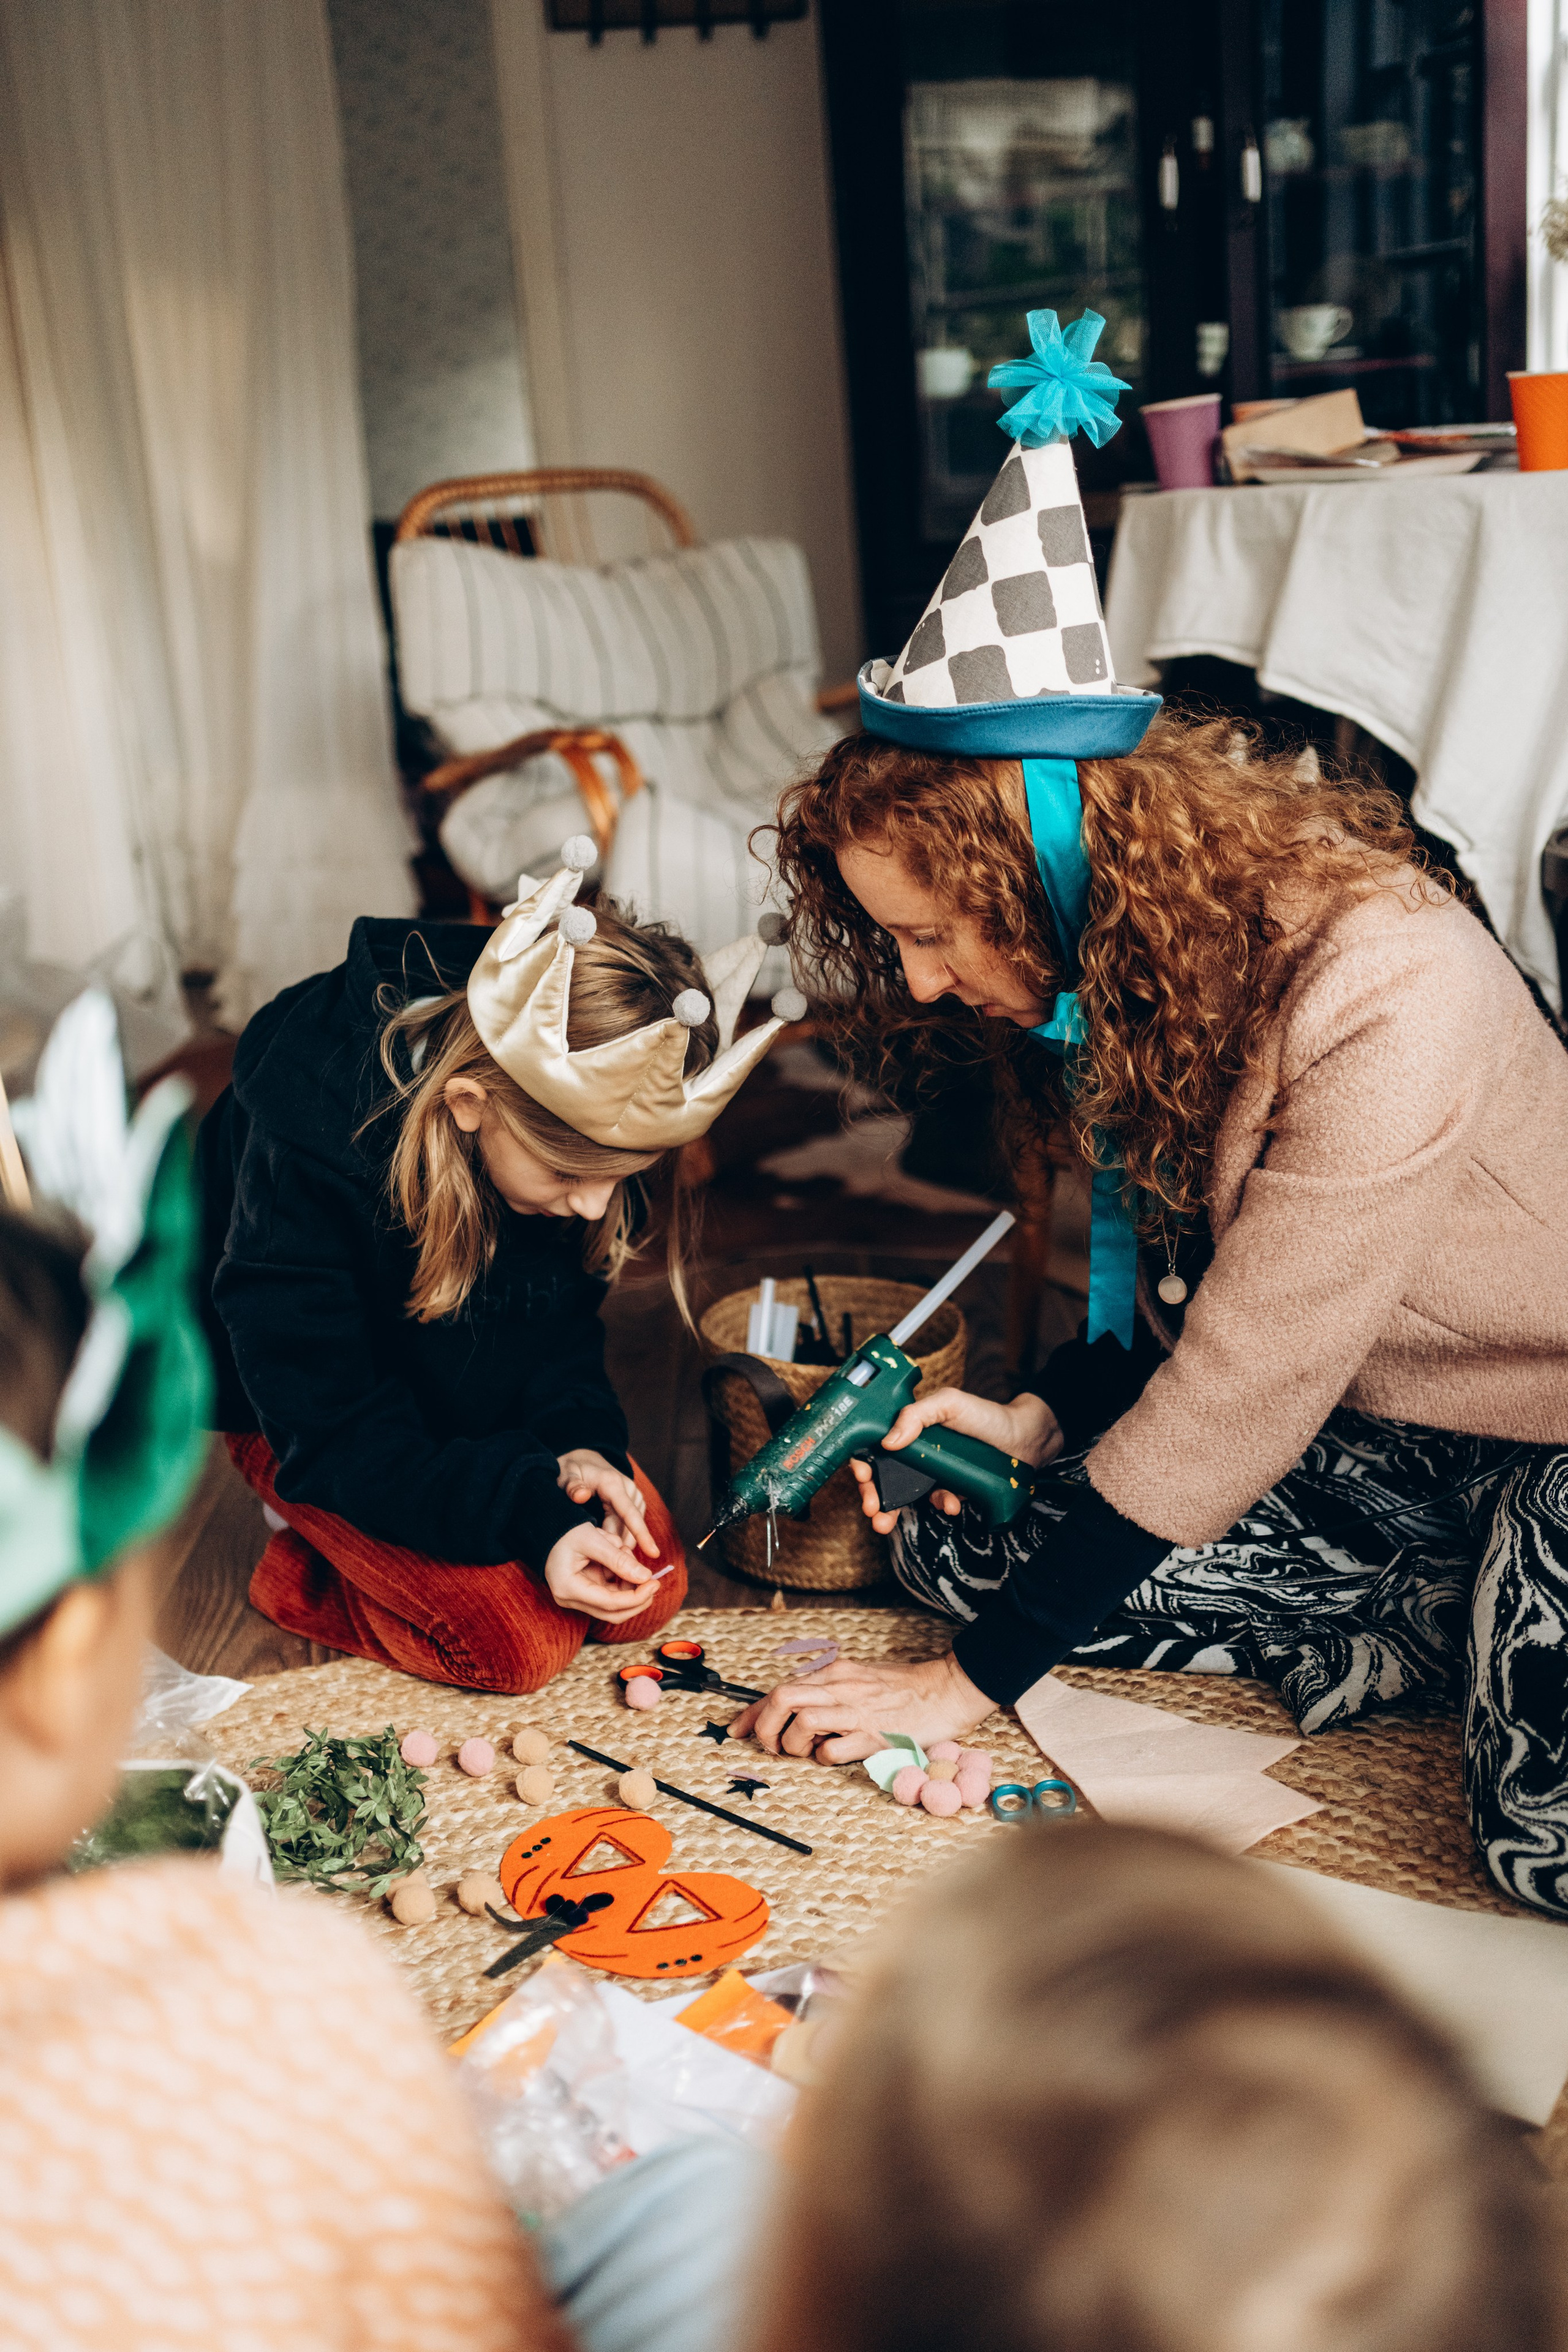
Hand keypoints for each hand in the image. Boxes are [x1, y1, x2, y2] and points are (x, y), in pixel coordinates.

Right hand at [544, 1522, 655, 1622]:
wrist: (548, 1529)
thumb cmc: (566, 1531)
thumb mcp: (594, 1540)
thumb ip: (618, 1559)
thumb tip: (646, 1577)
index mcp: (568, 1588)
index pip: (609, 1603)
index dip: (636, 1597)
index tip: (655, 1583)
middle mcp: (570, 1599)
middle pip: (612, 1612)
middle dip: (637, 1599)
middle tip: (655, 1582)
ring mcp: (577, 1598)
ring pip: (614, 1604)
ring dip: (629, 1585)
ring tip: (626, 1553)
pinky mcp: (584, 1592)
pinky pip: (610, 1594)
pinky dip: (622, 1579)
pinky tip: (622, 1558)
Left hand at [557, 1450, 656, 1557]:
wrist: (583, 1458)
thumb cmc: (573, 1469)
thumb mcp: (566, 1475)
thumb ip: (572, 1486)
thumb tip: (581, 1496)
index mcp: (613, 1483)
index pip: (630, 1513)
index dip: (641, 1534)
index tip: (653, 1553)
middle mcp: (628, 1489)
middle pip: (630, 1526)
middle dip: (621, 1546)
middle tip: (606, 1568)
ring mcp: (632, 1496)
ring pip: (630, 1528)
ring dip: (620, 1543)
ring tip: (604, 1558)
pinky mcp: (632, 1503)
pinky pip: (629, 1525)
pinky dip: (620, 1537)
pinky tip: (609, 1549)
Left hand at [726, 1651, 992, 1763]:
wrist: (946, 1689)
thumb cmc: (903, 1688)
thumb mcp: (857, 1679)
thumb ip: (827, 1691)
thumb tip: (795, 1710)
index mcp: (833, 1674)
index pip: (779, 1689)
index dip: (752, 1712)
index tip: (738, 1729)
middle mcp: (839, 1688)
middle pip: (781, 1699)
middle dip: (765, 1727)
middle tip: (772, 1746)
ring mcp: (855, 1712)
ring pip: (802, 1722)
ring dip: (793, 1744)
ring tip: (805, 1752)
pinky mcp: (873, 1736)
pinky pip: (832, 1750)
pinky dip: (823, 1758)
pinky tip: (833, 1756)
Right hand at [850, 1388, 1062, 1535]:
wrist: (1025, 1439)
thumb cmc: (987, 1415)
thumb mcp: (949, 1403)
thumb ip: (917, 1415)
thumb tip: (889, 1441)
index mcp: (911, 1426)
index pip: (876, 1444)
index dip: (864, 1462)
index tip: (862, 1478)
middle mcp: (918, 1449)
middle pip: (885, 1474)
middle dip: (872, 1495)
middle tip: (871, 1510)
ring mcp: (934, 1470)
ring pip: (905, 1493)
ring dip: (893, 1509)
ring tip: (887, 1522)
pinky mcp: (951, 1487)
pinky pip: (937, 1500)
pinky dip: (940, 1504)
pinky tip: (950, 1503)